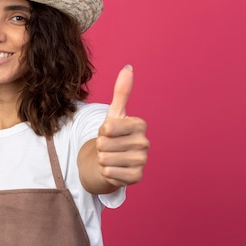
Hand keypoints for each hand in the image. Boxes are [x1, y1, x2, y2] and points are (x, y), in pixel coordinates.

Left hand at [96, 65, 149, 187]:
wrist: (110, 160)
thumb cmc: (112, 136)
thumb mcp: (114, 114)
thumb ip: (121, 92)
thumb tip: (128, 68)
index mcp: (140, 125)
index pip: (108, 127)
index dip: (102, 131)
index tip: (108, 132)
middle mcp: (145, 143)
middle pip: (104, 144)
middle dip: (100, 146)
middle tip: (108, 146)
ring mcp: (142, 161)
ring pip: (106, 158)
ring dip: (102, 159)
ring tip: (110, 157)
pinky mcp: (136, 177)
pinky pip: (110, 173)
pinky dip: (106, 172)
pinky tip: (113, 169)